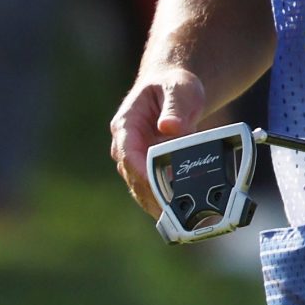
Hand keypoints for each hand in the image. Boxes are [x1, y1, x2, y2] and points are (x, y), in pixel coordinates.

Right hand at [110, 66, 210, 218]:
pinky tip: (177, 214)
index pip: (128, 153)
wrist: (174, 88)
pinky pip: (151, 187)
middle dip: (152, 194)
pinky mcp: (147, 167)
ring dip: (157, 203)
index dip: (142, 171)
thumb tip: (170, 128)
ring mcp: (135, 158)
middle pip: (133, 176)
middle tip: (172, 211)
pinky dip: (163, 200)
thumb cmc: (174, 86)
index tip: (157, 185)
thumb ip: (176, 108)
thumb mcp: (178, 90)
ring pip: (140, 187)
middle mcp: (126, 145)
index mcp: (126, 125)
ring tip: (176, 219)